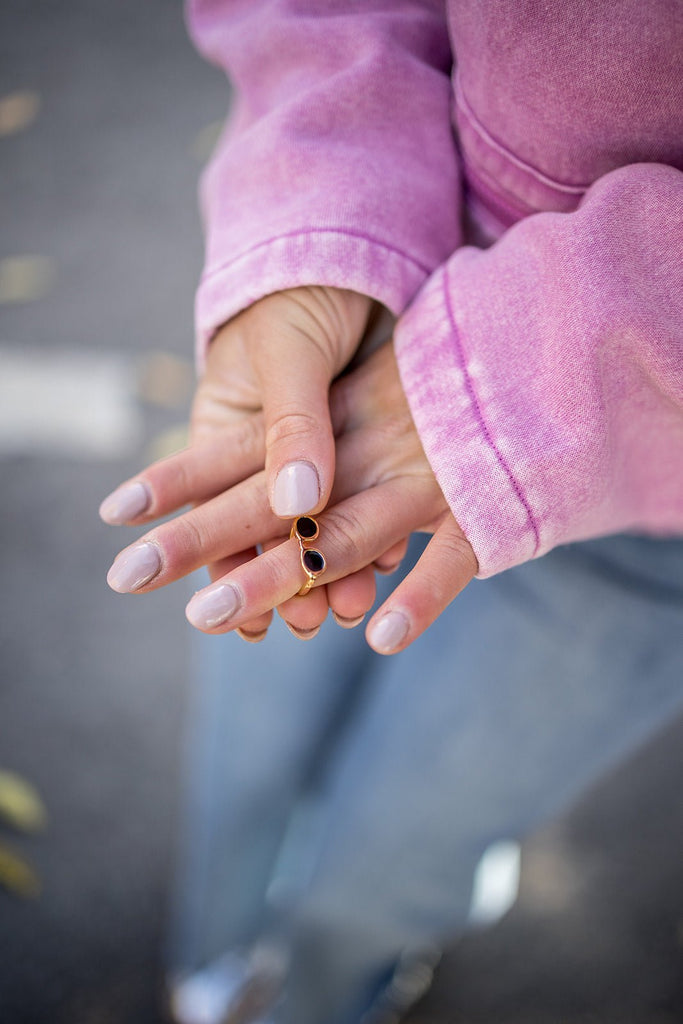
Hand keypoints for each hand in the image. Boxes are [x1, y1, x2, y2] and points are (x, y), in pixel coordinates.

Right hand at [101, 285, 378, 638]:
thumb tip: (294, 506)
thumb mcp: (291, 352)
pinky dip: (378, 536)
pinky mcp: (372, 447)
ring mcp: (322, 450)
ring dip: (332, 570)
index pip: (214, 507)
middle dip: (280, 582)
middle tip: (298, 625)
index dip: (219, 564)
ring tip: (345, 611)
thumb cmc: (304, 288)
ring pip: (322, 527)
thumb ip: (293, 427)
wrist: (363, 252)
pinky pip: (371, 503)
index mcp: (230, 424)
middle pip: (268, 531)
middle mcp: (273, 448)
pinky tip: (388, 567)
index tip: (231, 616)